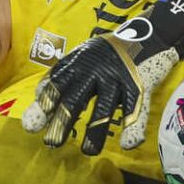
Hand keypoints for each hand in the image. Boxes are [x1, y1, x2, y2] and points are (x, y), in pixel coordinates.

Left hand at [21, 0, 183, 155]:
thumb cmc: (109, 51)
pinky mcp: (140, 84)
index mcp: (79, 61)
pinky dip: (134, 127)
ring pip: (105, 107)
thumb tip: (36, 99)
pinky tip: (128, 143)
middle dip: (62, 120)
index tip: (33, 124)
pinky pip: (137, 108)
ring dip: (95, 131)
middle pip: (76, 97)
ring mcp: (118, 76)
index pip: (57, 83)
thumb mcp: (83, 57)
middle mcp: (96, 68)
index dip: (45, 103)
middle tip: (51, 143)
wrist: (150, 32)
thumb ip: (61, 77)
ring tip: (87, 151)